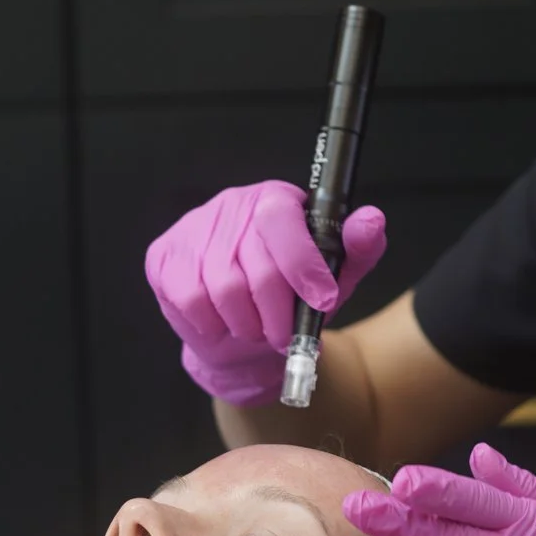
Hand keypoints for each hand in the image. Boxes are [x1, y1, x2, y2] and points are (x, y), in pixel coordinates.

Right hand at [142, 181, 386, 404]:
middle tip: (285, 335)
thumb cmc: (292, 295)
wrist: (241, 329)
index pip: (281, 219)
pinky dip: (211, 324)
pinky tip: (222, 324)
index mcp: (276, 199)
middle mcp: (232, 205)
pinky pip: (189, 298)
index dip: (303, 264)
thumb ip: (357, 249)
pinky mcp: (165, 255)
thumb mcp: (335, 275)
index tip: (324, 300)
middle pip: (255, 266)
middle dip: (278, 313)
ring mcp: (194, 228)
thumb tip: (370, 221)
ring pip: (222, 288)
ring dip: (245, 323)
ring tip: (255, 328)